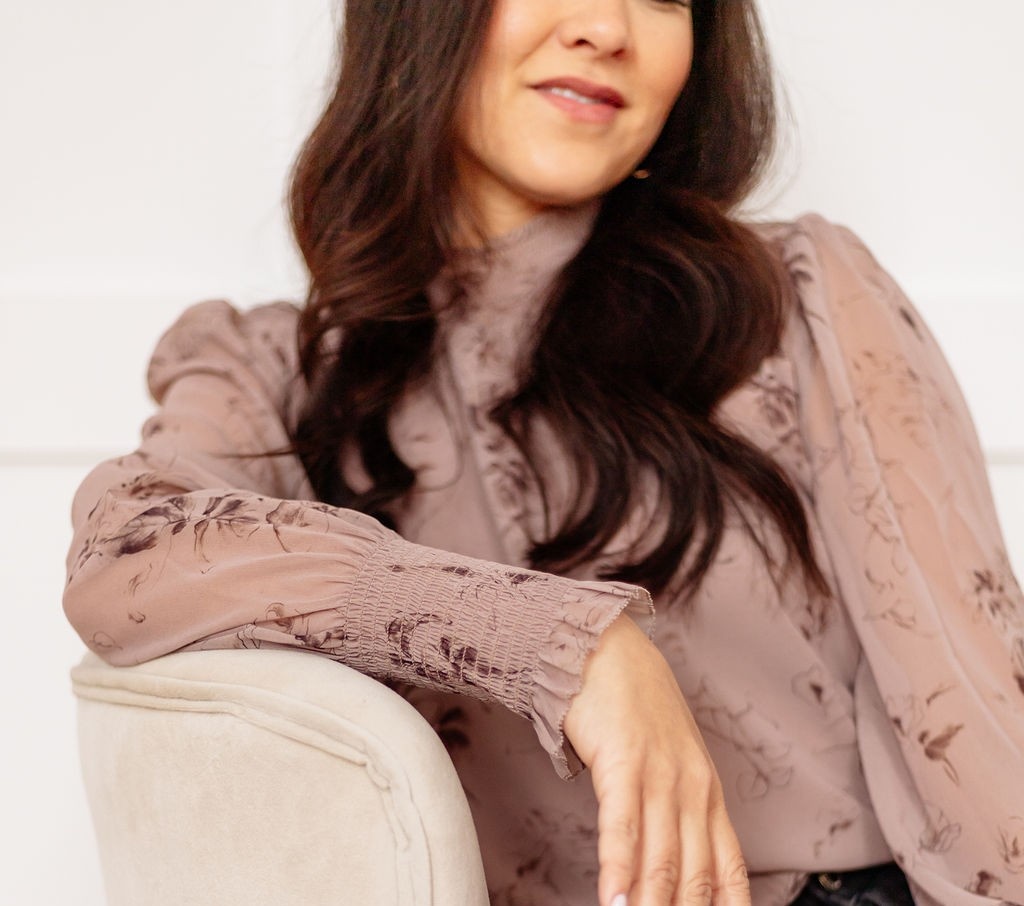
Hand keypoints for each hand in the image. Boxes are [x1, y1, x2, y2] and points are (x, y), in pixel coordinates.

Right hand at [563, 615, 749, 905]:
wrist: (608, 651)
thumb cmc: (633, 710)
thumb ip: (674, 813)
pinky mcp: (623, 761)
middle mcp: (692, 790)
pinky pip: (622, 827)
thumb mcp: (668, 762)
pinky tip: (614, 899)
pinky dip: (619, 869)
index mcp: (708, 795)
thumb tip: (666, 870)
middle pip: (696, 878)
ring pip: (662, 861)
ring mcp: (660, 775)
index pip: (730, 873)